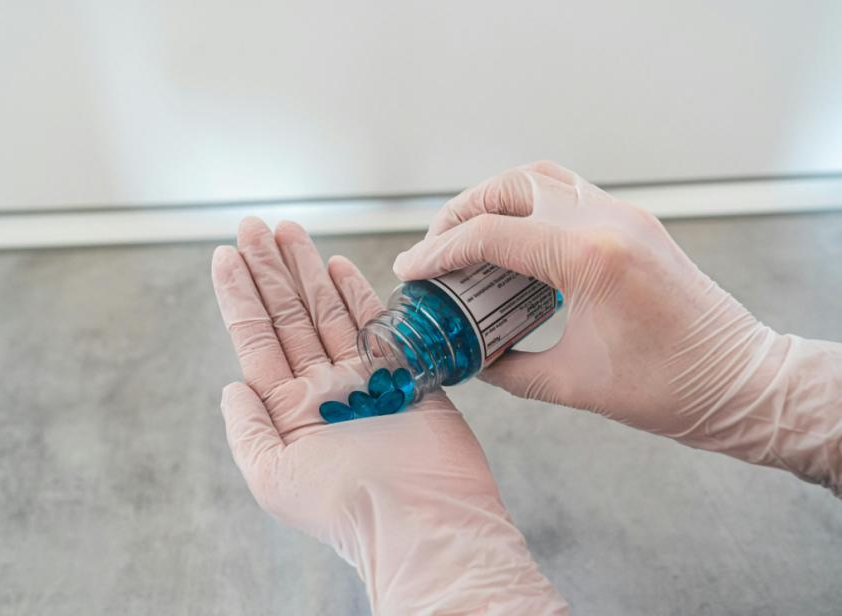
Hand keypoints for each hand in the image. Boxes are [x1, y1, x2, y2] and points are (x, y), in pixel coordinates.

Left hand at [212, 217, 567, 613]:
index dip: (239, 295)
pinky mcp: (404, 372)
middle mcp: (323, 388)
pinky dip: (356, 293)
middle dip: (269, 269)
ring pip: (327, 311)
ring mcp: (362, 378)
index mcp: (289, 410)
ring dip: (306, 270)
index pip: (256, 338)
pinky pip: (375, 324)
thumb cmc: (347, 509)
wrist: (421, 519)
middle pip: (289, 315)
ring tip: (288, 232)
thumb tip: (232, 386)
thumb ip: (248, 428)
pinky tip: (336, 265)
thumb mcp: (271, 477)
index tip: (226, 254)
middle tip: (254, 225)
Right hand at [394, 161, 841, 492]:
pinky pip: (569, 191)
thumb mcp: (571, 384)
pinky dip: (530, 205)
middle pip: (510, 186)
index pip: (491, 235)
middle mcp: (606, 220)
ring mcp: (624, 215)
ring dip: (495, 199)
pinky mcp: (634, 222)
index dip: (439, 253)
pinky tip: (515, 242)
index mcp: (589, 257)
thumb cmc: (666, 389)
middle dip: (461, 213)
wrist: (739, 380)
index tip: (409, 270)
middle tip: (435, 249)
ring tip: (468, 237)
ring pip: (540, 177)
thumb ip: (508, 367)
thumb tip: (470, 356)